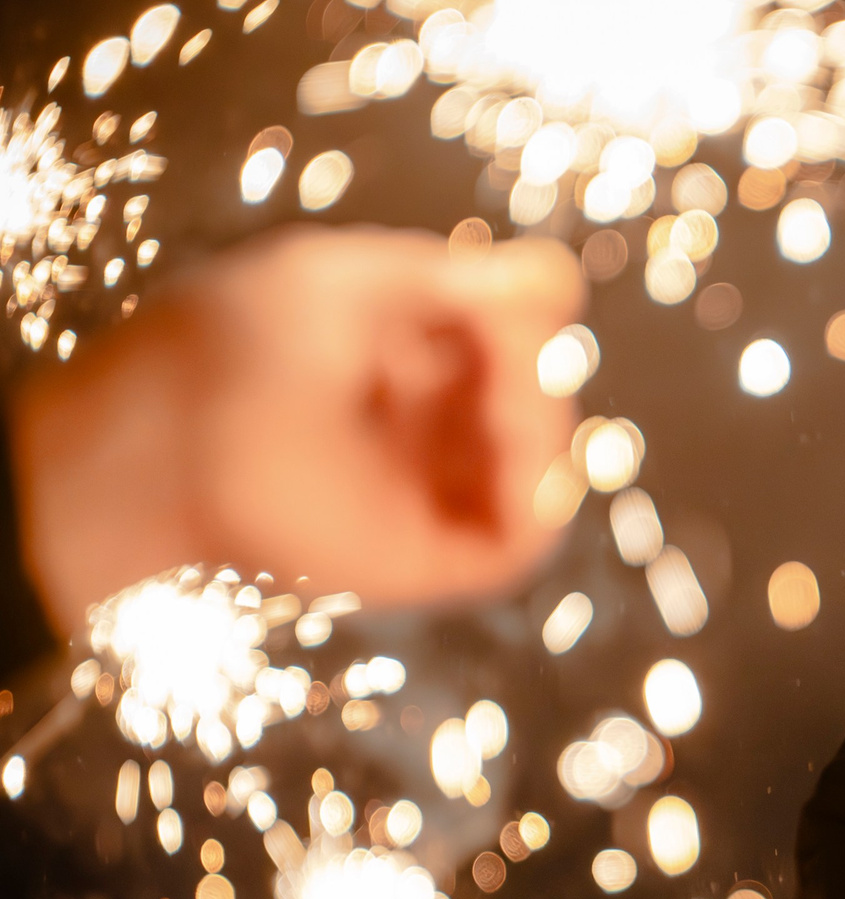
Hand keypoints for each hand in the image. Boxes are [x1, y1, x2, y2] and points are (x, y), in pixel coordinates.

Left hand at [12, 225, 583, 625]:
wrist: (167, 449)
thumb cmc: (238, 347)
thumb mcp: (354, 281)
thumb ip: (461, 281)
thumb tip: (559, 278)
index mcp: (396, 350)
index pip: (505, 330)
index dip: (525, 314)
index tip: (520, 302)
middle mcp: (418, 420)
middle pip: (533, 394)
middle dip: (538, 372)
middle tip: (509, 365)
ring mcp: (426, 491)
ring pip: (539, 465)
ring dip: (545, 433)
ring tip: (508, 415)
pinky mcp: (430, 555)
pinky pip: (522, 538)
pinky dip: (542, 503)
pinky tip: (522, 471)